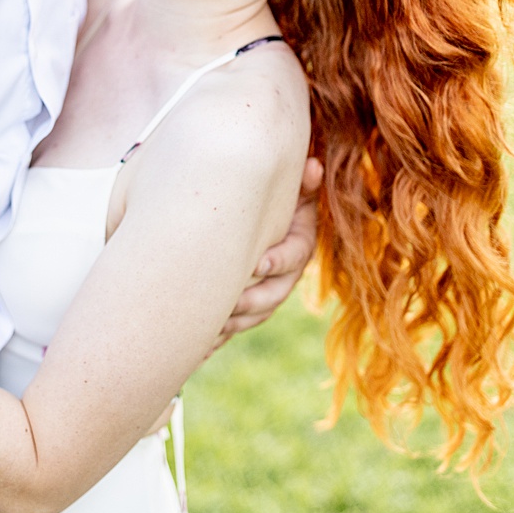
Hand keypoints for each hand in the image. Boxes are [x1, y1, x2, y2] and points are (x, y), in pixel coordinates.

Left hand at [211, 156, 322, 347]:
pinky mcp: (248, 304)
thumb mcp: (293, 186)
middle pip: (276, 293)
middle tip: (233, 304)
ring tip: (216, 325)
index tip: (260, 263)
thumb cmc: (278, 196)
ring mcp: (268, 290)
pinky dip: (219, 336)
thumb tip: (313, 166)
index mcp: (299, 243)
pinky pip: (235, 324)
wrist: (265, 214)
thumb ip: (303, 181)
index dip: (279, 261)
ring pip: (256, 313)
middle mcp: (286, 272)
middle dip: (254, 301)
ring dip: (237, 321)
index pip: (296, 255)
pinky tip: (201, 346)